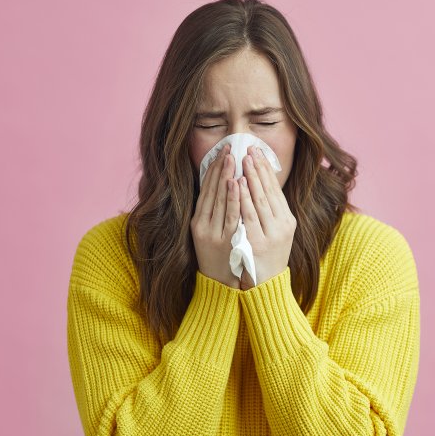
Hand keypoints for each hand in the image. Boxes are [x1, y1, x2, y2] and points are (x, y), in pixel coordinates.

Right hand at [190, 144, 240, 288]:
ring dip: (224, 178)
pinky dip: (232, 198)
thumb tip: (225, 188)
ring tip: (231, 159)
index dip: (213, 171)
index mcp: (198, 223)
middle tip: (228, 148)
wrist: (221, 287)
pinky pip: (230, 215)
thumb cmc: (220, 258)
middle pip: (211, 192)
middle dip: (220, 168)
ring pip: (219, 200)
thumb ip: (216, 214)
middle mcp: (203, 226)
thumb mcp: (212, 235)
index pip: (205, 190)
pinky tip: (236, 183)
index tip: (221, 153)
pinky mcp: (225, 241)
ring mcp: (214, 234)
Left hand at [237, 146, 295, 287]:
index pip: (276, 191)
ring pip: (258, 200)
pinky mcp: (253, 243)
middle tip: (249, 149)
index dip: (267, 171)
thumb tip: (262, 185)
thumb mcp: (276, 233)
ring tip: (243, 160)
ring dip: (250, 178)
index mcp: (287, 222)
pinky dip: (242, 197)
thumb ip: (271, 212)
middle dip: (258, 169)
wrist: (264, 285)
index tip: (258, 153)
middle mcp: (281, 227)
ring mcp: (268, 235)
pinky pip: (247, 215)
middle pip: (268, 192)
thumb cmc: (266, 256)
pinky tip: (237, 183)